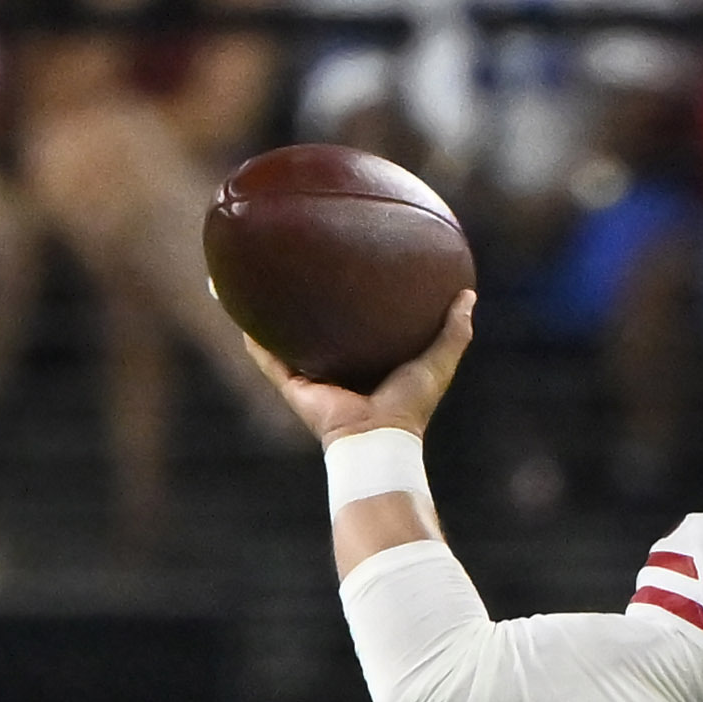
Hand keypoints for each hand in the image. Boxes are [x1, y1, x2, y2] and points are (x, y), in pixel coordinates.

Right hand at [249, 287, 477, 445]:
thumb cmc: (410, 406)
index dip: (349, 301)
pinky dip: (250, 333)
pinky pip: (264, 354)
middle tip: (293, 263)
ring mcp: (311, 377)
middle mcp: (336, 368)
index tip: (345, 268)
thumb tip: (468, 294)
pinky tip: (234, 303)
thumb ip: (455, 332)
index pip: (356, 326)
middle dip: (303, 301)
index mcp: (367, 363)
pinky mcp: (291, 384)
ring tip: (250, 277)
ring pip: (282, 337)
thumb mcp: (438, 362)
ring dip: (265, 312)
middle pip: (315, 328)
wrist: (378, 438)